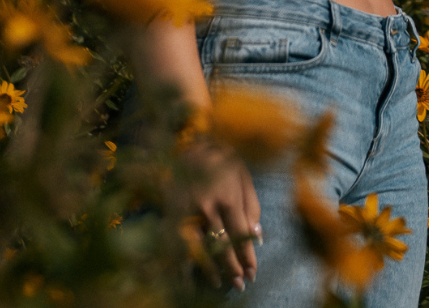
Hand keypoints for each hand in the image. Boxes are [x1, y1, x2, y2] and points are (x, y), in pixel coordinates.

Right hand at [184, 140, 261, 290]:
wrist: (188, 143)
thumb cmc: (222, 159)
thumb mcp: (243, 175)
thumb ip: (252, 205)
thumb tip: (257, 235)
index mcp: (229, 197)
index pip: (240, 236)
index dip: (247, 257)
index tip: (253, 273)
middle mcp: (208, 208)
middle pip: (222, 247)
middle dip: (232, 268)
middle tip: (240, 284)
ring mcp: (187, 213)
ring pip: (199, 250)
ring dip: (210, 270)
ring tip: (220, 283)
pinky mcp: (171, 214)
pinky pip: (177, 244)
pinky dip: (182, 263)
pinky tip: (187, 277)